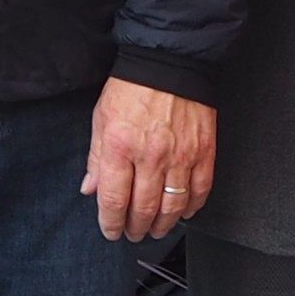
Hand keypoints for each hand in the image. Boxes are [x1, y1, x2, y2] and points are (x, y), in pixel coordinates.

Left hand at [83, 80, 216, 241]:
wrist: (170, 62)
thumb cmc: (132, 87)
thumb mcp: (102, 118)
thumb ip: (96, 157)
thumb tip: (90, 188)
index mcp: (120, 146)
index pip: (114, 200)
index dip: (111, 223)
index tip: (110, 230)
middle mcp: (150, 155)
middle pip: (143, 209)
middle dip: (135, 228)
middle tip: (132, 233)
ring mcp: (180, 156)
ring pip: (172, 207)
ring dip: (162, 225)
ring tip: (155, 229)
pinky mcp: (204, 152)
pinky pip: (199, 190)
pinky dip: (191, 207)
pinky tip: (183, 212)